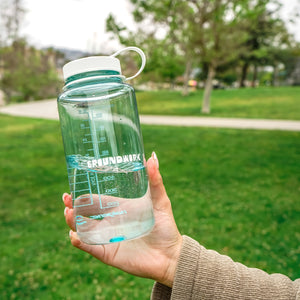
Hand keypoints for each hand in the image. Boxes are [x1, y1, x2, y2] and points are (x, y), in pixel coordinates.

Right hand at [63, 153, 181, 286]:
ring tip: (68, 212)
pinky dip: (79, 241)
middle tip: (66, 198)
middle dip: (73, 206)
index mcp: (119, 209)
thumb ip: (155, 181)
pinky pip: (90, 247)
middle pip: (86, 213)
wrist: (170, 255)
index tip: (74, 185)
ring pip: (84, 228)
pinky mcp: (107, 253)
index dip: (84, 194)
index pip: (97, 200)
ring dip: (73, 221)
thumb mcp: (160, 201)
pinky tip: (75, 234)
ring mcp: (107, 238)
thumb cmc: (166, 227)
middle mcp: (110, 222)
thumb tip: (152, 156)